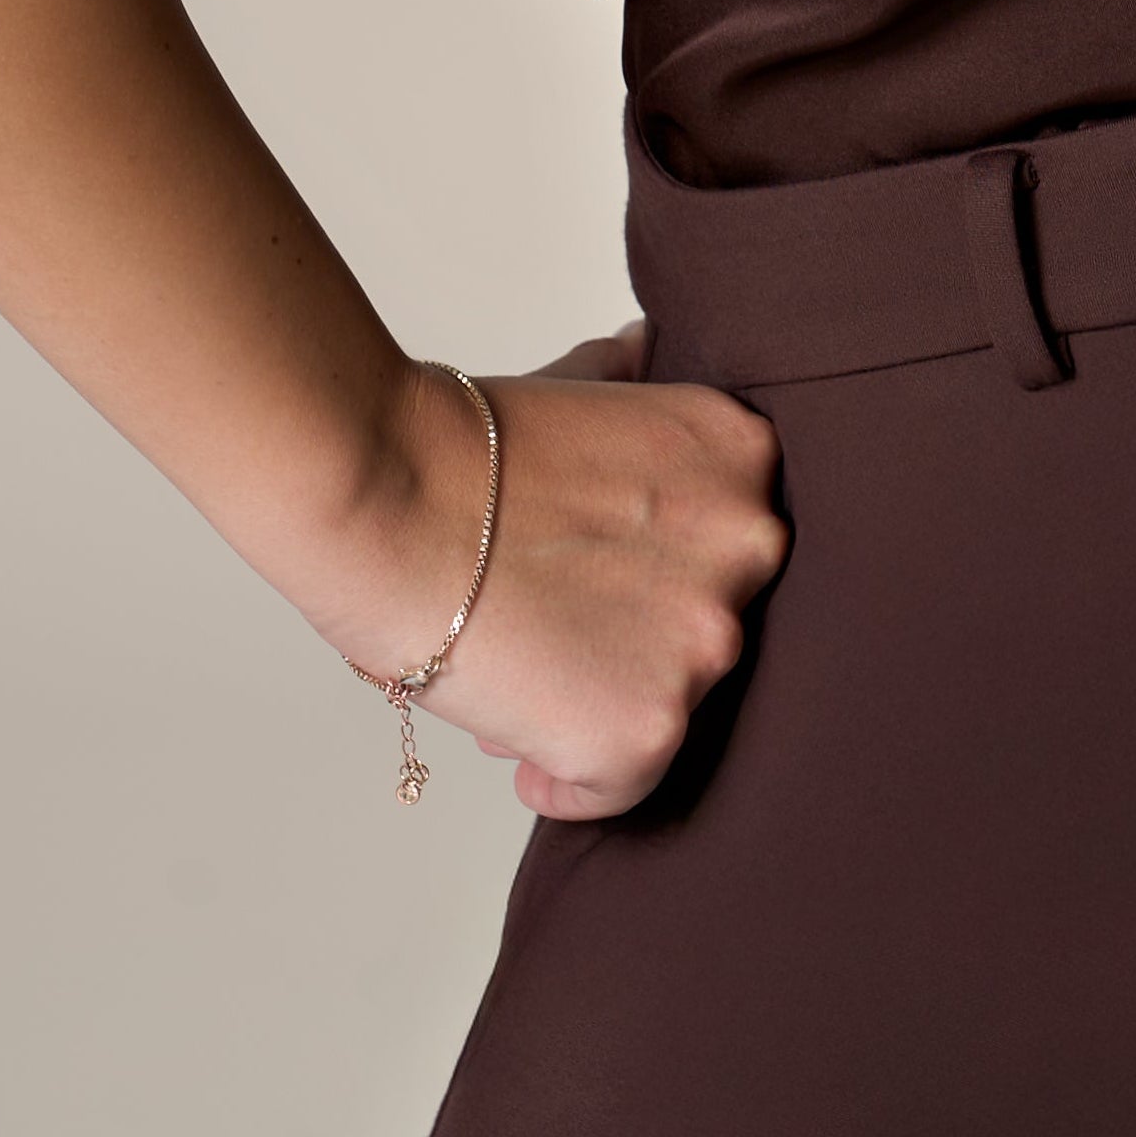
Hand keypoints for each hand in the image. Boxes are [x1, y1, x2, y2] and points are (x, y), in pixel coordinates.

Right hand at [326, 329, 788, 823]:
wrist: (385, 493)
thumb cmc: (456, 448)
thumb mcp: (577, 386)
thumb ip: (629, 387)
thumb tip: (638, 347)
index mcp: (742, 456)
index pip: (723, 547)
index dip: (648, 572)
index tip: (588, 578)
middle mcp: (750, 544)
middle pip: (703, 626)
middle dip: (629, 641)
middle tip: (544, 625)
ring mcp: (706, 640)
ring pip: (665, 708)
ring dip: (594, 706)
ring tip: (514, 671)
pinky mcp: (649, 729)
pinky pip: (619, 790)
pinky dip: (565, 783)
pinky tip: (517, 741)